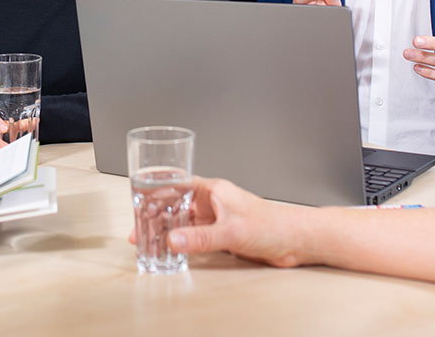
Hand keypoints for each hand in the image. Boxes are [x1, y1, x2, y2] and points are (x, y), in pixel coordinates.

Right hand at [130, 177, 299, 267]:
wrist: (295, 240)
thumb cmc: (273, 224)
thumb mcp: (230, 231)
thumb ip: (201, 237)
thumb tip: (173, 240)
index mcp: (214, 190)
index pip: (179, 185)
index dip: (158, 190)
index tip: (139, 197)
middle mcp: (214, 202)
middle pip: (178, 206)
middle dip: (158, 215)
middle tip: (139, 227)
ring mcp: (218, 219)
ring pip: (186, 223)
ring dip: (169, 231)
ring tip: (150, 240)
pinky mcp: (224, 235)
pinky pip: (196, 237)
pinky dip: (183, 243)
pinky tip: (173, 250)